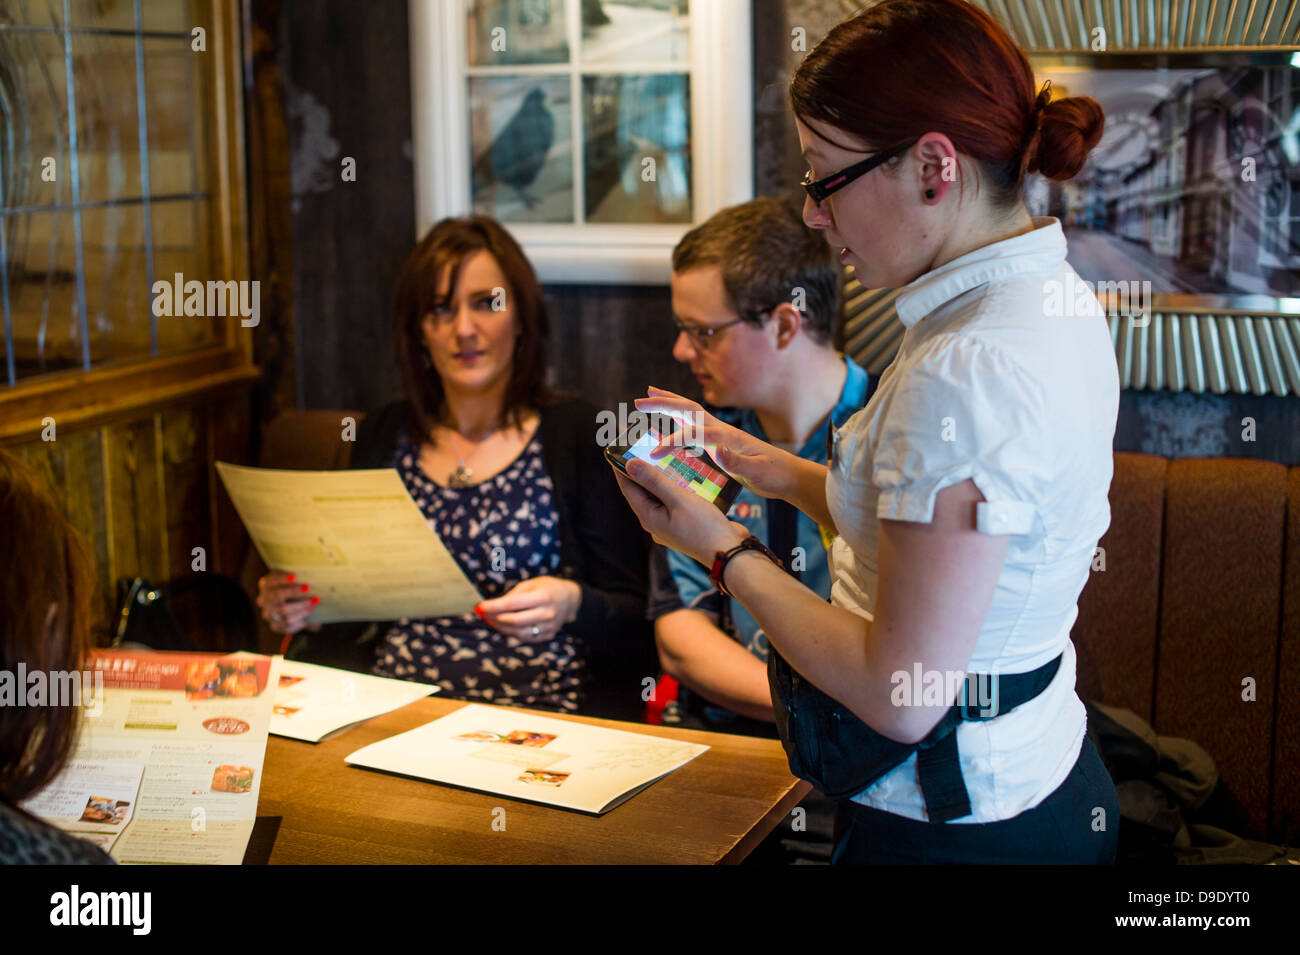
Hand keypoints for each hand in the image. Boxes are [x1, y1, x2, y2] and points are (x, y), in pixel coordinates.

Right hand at [256, 572, 321, 634]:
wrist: (293, 610)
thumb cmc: (295, 591)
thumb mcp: (293, 582)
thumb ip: (297, 579)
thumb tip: (312, 575)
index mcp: (266, 586)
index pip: (271, 581)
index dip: (282, 578)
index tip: (295, 576)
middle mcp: (264, 600)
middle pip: (276, 596)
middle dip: (293, 591)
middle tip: (308, 588)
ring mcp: (267, 614)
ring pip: (283, 611)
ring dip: (301, 606)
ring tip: (314, 602)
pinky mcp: (275, 626)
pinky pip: (287, 625)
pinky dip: (300, 619)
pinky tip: (309, 614)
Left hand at [476, 576, 581, 642]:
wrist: (570, 599)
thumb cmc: (547, 588)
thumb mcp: (531, 584)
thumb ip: (514, 595)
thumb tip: (493, 606)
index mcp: (543, 597)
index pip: (512, 604)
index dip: (493, 607)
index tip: (479, 606)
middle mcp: (547, 613)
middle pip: (514, 621)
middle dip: (494, 619)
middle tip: (482, 614)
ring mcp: (549, 627)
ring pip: (518, 633)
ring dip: (500, 628)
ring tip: (490, 620)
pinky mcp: (548, 635)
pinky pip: (526, 638)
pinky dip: (512, 633)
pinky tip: (504, 626)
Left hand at [612, 456, 748, 566]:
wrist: (729, 552)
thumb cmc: (704, 528)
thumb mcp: (678, 499)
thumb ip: (655, 481)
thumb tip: (630, 465)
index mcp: (649, 518)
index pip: (628, 488)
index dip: (622, 468)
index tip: (619, 449)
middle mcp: (656, 522)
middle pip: (644, 491)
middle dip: (644, 470)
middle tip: (645, 447)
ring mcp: (670, 524)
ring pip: (661, 495)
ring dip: (663, 477)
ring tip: (665, 456)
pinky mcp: (685, 523)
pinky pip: (675, 501)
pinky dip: (677, 487)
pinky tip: (685, 474)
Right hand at [636, 387, 799, 499]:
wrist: (788, 474)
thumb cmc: (773, 475)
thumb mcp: (757, 472)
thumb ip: (737, 461)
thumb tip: (718, 449)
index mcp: (727, 438)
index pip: (693, 433)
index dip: (672, 441)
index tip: (654, 453)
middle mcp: (722, 430)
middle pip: (688, 409)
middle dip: (663, 404)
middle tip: (639, 401)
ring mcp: (721, 433)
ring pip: (690, 411)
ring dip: (668, 402)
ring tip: (648, 395)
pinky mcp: (721, 440)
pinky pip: (694, 423)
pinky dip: (678, 416)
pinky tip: (670, 418)